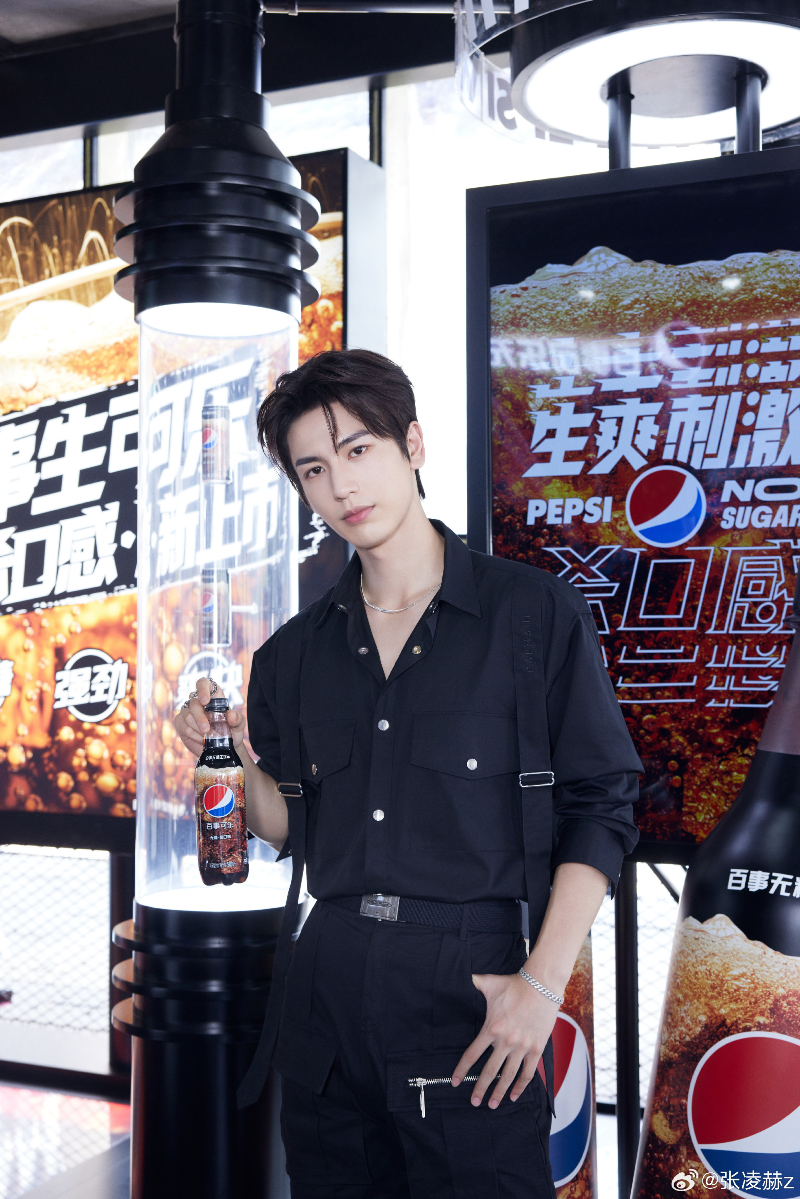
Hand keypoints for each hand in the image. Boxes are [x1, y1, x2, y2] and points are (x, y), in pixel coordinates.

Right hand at [174, 676, 246, 755]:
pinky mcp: (180, 722)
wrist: (221, 749)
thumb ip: (238, 719)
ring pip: (188, 716)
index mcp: (213, 695)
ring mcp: (187, 711)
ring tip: (209, 736)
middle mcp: (198, 700)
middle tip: (206, 730)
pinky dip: (194, 735)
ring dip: (199, 730)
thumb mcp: (238, 726)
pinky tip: (201, 738)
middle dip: (200, 718)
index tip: (205, 701)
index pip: (203, 683)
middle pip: (194, 703)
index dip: (202, 689)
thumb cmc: (230, 732)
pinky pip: (184, 727)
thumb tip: (231, 715)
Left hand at [451, 972, 558, 1108]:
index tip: (455, 1082)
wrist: (541, 985)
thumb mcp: (489, 982)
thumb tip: (461, 977)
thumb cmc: (514, 984)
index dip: (462, 1070)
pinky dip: (521, 1086)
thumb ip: (474, 983)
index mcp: (491, 1028)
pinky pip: (528, 1072)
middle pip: (489, 1071)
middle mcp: (506, 1041)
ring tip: (492, 1104)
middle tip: (474, 1102)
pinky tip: (515, 1095)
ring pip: (508, 1076)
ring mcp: (522, 1047)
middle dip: (480, 1089)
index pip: (472, 1054)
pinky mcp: (536, 1048)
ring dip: (499, 1092)